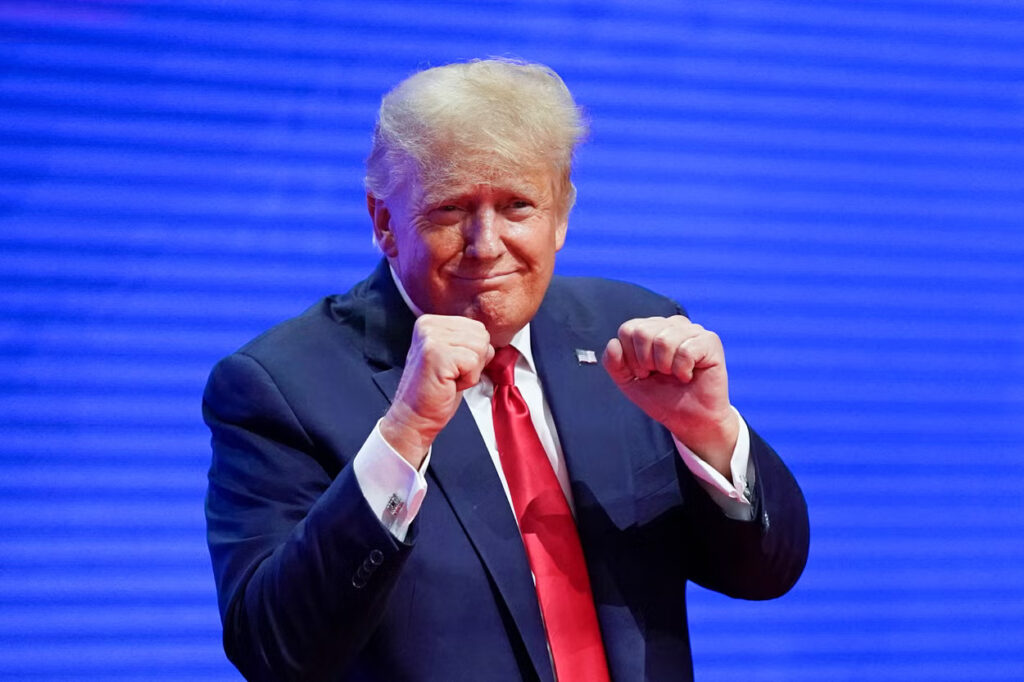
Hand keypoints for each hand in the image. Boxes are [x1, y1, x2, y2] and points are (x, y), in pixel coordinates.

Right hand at [381, 315, 493, 467]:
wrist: (414, 418)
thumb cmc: (435, 392)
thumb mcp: (452, 355)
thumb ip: (466, 340)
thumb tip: (489, 335)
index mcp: (431, 322)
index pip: (477, 327)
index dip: (474, 353)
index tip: (452, 367)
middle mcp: (428, 326)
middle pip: (481, 335)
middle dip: (475, 361)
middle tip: (451, 375)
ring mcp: (431, 338)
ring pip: (480, 347)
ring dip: (472, 370)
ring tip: (450, 379)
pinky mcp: (436, 354)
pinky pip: (474, 362)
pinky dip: (468, 379)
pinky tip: (449, 384)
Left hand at [602, 315, 738, 477]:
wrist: (689, 420)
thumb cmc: (661, 397)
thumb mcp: (628, 382)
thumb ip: (613, 363)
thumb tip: (613, 343)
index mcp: (652, 328)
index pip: (628, 329)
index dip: (630, 358)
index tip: (644, 373)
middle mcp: (672, 324)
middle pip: (642, 332)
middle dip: (645, 362)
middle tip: (659, 374)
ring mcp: (692, 330)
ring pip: (663, 340)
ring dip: (665, 367)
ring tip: (674, 375)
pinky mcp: (710, 341)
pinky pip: (685, 351)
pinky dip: (682, 370)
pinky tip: (688, 376)